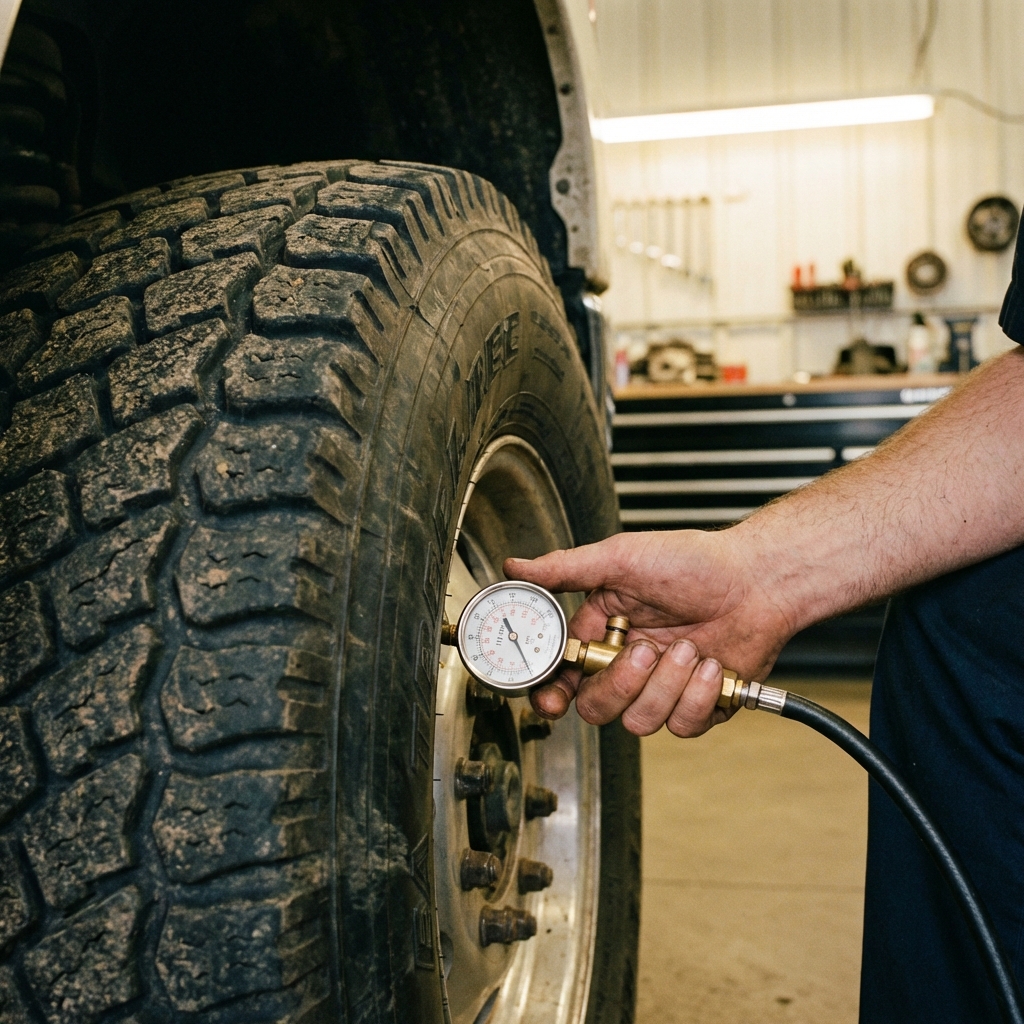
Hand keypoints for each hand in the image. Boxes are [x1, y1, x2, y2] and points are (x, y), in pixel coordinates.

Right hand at [504, 528, 797, 736]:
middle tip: (646, 650)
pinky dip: (700, 695)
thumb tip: (517, 566)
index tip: (552, 698)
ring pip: (639, 721)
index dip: (551, 692)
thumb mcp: (623, 557)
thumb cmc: (696, 563)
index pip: (562, 674)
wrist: (759, 582)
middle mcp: (628, 664)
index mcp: (602, 632)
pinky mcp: (697, 705)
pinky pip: (681, 725)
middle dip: (621, 684)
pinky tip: (713, 666)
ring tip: (692, 648)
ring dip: (668, 685)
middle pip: (595, 707)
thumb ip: (567, 569)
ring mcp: (662, 687)